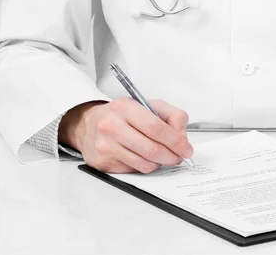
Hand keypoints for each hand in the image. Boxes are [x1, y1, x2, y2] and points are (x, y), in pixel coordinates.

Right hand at [58, 98, 193, 173]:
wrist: (88, 124)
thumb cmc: (122, 115)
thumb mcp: (148, 105)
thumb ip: (171, 116)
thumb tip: (182, 136)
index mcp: (125, 107)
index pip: (156, 128)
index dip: (176, 141)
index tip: (186, 148)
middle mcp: (111, 126)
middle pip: (152, 149)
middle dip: (172, 156)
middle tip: (179, 156)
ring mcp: (105, 146)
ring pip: (144, 164)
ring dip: (159, 163)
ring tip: (161, 156)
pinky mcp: (102, 162)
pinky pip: (133, 170)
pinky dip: (144, 166)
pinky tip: (142, 156)